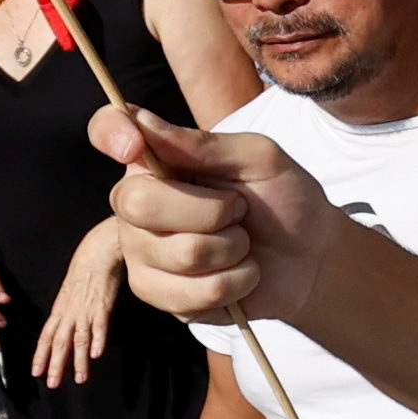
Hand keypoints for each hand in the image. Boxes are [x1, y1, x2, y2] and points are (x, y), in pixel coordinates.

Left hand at [33, 224, 124, 384]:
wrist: (98, 251)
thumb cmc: (85, 270)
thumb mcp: (70, 293)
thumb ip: (68, 311)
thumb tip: (67, 328)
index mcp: (60, 309)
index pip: (46, 336)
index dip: (40, 355)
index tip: (36, 372)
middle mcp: (70, 312)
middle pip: (59, 342)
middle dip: (55, 365)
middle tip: (52, 384)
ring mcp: (86, 309)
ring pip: (79, 339)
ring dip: (78, 361)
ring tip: (79, 379)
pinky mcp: (103, 304)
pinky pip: (99, 324)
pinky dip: (97, 339)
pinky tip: (96, 354)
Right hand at [95, 105, 338, 322]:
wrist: (310, 257)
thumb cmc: (283, 199)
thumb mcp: (259, 159)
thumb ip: (204, 145)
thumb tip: (144, 125)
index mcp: (157, 159)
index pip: (107, 131)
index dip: (110, 133)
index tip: (134, 145)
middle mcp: (136, 202)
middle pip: (139, 204)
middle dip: (212, 211)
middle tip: (238, 211)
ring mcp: (141, 251)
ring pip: (180, 253)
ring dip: (232, 249)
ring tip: (242, 243)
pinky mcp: (158, 294)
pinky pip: (193, 293)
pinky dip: (235, 282)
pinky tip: (239, 274)